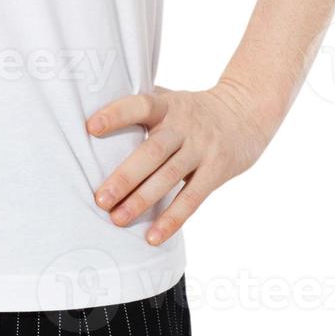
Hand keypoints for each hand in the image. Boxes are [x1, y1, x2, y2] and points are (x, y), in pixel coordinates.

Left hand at [88, 83, 282, 245]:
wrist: (246, 113)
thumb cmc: (191, 109)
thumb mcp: (169, 99)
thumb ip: (139, 107)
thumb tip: (88, 112)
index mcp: (167, 105)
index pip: (140, 105)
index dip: (116, 115)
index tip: (90, 128)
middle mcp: (185, 126)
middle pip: (152, 152)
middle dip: (125, 177)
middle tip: (100, 199)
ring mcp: (202, 149)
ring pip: (169, 178)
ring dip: (142, 201)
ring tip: (117, 219)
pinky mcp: (216, 171)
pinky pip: (192, 198)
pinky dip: (172, 219)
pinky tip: (152, 237)